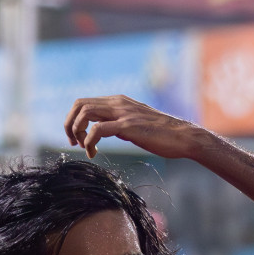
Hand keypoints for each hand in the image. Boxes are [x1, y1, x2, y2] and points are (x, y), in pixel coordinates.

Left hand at [64, 95, 208, 159]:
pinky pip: (97, 129)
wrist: (184, 137)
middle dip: (70, 124)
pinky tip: (93, 153)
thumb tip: (104, 130)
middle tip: (74, 143)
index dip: (74, 119)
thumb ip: (119, 123)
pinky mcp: (128, 126)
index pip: (85, 102)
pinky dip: (89, 142)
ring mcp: (123, 113)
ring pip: (85, 113)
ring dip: (77, 131)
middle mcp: (118, 103)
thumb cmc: (163, 135)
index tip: (77, 138)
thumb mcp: (135, 125)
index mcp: (119, 101)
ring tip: (83, 147)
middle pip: (80, 104)